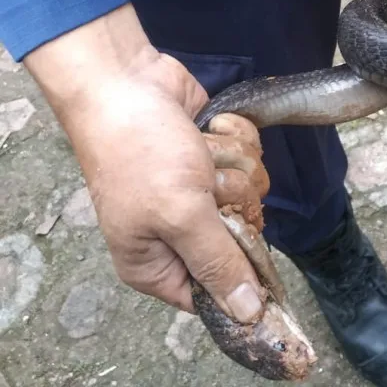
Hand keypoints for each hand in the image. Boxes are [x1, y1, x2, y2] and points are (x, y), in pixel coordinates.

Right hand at [24, 3, 268, 322]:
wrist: (126, 80)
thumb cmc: (139, 152)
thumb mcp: (180, 216)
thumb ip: (217, 264)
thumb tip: (247, 315)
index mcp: (156, 265)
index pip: (213, 295)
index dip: (237, 275)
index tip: (242, 242)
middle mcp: (179, 235)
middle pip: (242, 243)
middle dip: (231, 203)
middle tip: (204, 186)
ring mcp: (201, 195)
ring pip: (252, 195)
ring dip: (230, 167)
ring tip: (196, 154)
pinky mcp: (216, 160)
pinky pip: (251, 162)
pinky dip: (233, 141)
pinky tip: (205, 131)